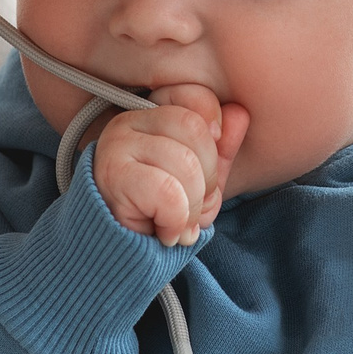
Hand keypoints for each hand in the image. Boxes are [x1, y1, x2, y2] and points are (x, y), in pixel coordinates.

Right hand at [90, 85, 249, 244]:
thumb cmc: (160, 215)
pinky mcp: (112, 175)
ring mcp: (116, 145)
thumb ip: (221, 149)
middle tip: (192, 206)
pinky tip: (165, 232)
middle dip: (208, 178)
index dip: (215, 133)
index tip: (208, 169)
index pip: (195, 96)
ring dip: (192, 207)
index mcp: (152, 114)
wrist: (120, 256)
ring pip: (186, 163)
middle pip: (196, 130)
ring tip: (178, 223)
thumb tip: (239, 113)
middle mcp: (129, 121)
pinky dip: (176, 221)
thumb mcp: (200, 180)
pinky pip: (168, 193)